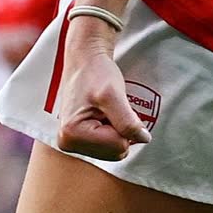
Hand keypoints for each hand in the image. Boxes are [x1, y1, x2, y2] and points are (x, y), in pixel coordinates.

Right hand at [55, 22, 151, 160]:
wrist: (85, 60)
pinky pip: (109, 145)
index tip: (111, 105)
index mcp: (71, 135)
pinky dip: (113, 130)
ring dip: (117, 129)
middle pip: (116, 152)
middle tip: (109, 108)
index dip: (124, 126)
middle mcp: (68, 143)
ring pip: (114, 150)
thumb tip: (144, 139)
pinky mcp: (80, 139)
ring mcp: (73, 142)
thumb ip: (128, 121)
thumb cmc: (95, 72)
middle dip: (120, 129)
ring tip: (105, 110)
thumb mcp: (113, 94)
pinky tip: (102, 114)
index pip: (118, 146)